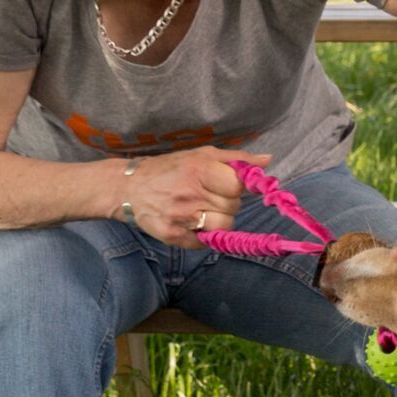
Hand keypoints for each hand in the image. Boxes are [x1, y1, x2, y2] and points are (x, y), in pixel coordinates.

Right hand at [122, 147, 272, 248]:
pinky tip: (192, 221)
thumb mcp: (201, 155)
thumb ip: (236, 159)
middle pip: (233, 207)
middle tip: (208, 195)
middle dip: (226, 202)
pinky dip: (205, 234)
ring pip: (225, 226)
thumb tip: (268, 161)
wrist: (128, 187)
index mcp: (199, 169)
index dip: (234, 187)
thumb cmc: (170, 168)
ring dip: (219, 219)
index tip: (224, 184)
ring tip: (201, 209)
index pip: (237, 186)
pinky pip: (207, 242)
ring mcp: (182, 218)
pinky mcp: (174, 236)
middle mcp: (190, 194)